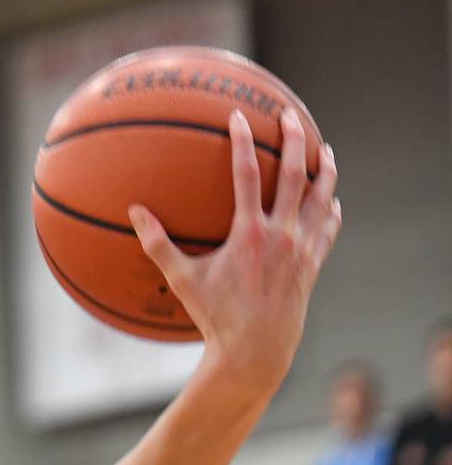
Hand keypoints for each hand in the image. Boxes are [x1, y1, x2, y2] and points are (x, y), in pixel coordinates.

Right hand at [129, 108, 339, 394]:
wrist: (256, 349)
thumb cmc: (214, 316)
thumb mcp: (181, 280)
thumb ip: (157, 245)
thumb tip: (134, 212)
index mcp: (249, 234)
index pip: (247, 175)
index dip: (243, 142)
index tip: (240, 117)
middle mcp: (282, 236)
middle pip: (295, 176)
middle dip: (294, 141)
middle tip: (290, 115)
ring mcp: (303, 249)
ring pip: (322, 198)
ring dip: (325, 171)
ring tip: (324, 150)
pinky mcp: (313, 264)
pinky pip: (328, 228)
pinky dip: (330, 210)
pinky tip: (330, 200)